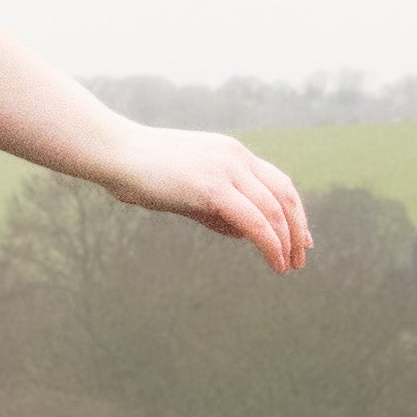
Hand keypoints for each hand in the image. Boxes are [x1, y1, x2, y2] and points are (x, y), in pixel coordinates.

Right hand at [97, 127, 311, 272]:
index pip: (276, 181)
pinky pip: (255, 221)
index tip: (301, 236)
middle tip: (303, 255)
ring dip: (287, 241)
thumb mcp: (186, 190)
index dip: (293, 211)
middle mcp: (235, 156)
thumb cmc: (140, 172)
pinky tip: (276, 262)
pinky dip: (271, 244)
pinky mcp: (213, 187)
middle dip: (297, 228)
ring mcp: (226, 169)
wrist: (113, 152)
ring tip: (289, 265)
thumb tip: (243, 233)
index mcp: (230, 152)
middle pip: (284, 194)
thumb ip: (215, 209)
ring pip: (274, 210)